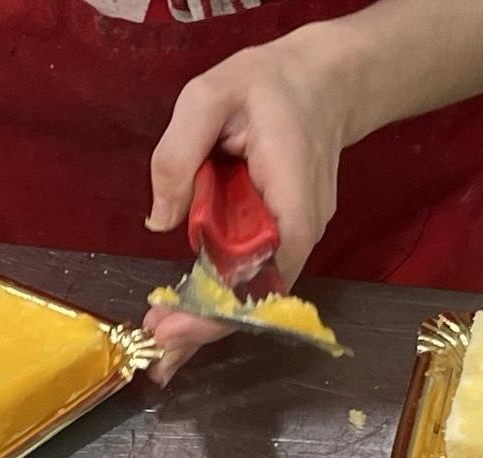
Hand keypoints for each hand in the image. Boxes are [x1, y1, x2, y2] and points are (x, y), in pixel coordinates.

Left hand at [143, 26, 348, 385]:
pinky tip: (183, 312)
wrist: (325, 78)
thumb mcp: (209, 96)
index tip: (177, 330)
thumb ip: (178, 153)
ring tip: (161, 340)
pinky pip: (250, 275)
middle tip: (157, 353)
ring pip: (254, 292)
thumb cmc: (268, 84)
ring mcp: (295, 235)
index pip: (262, 273)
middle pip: (257, 296)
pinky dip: (218, 298)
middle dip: (207, 329)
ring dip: (209, 320)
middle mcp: (301, 228)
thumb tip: (160, 219)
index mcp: (290, 197)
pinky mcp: (282, 235)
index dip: (220, 309)